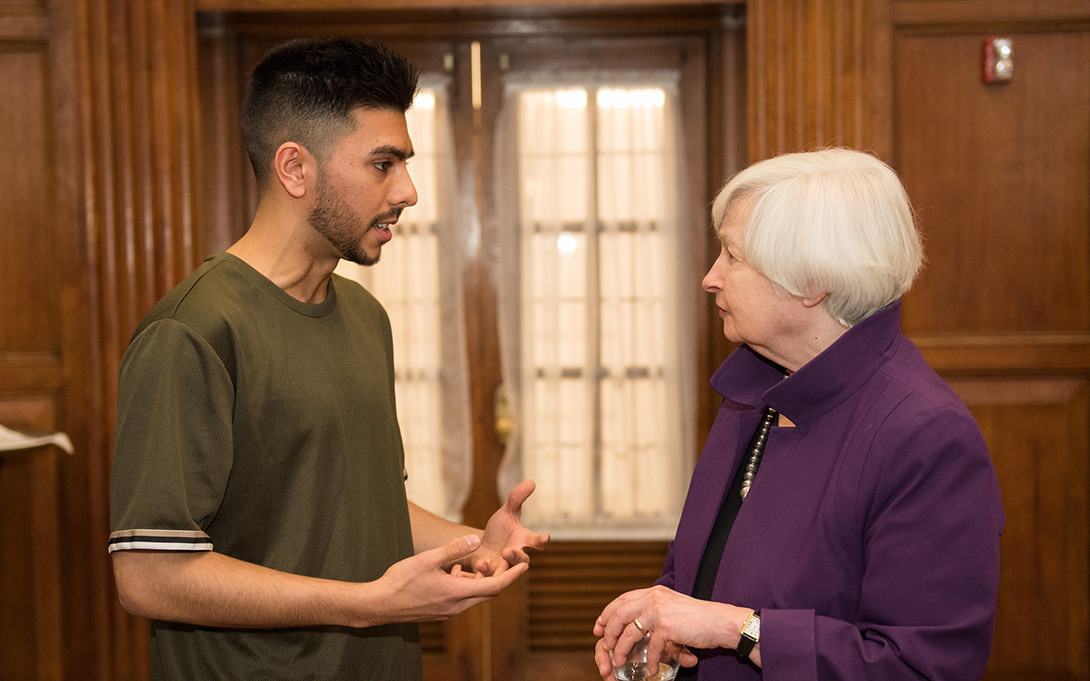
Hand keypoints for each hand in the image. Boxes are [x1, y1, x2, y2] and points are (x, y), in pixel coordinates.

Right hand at [374, 534, 527, 623]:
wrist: (379, 605)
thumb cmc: (401, 581)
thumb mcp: (428, 559)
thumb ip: (454, 549)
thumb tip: (476, 540)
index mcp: (457, 593)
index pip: (495, 585)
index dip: (512, 575)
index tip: (526, 566)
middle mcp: (456, 606)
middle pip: (488, 591)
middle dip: (498, 576)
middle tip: (506, 560)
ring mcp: (448, 611)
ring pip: (473, 595)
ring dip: (477, 580)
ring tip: (468, 564)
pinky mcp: (440, 612)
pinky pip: (461, 598)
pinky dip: (463, 585)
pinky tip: (451, 572)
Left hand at [470, 479, 549, 574]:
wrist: (481, 545)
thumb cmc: (499, 529)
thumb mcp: (506, 511)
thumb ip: (517, 498)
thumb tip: (531, 481)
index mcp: (524, 540)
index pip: (537, 541)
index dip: (542, 540)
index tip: (545, 537)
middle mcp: (516, 556)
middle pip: (523, 561)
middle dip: (516, 557)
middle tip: (508, 551)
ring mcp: (504, 567)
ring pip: (505, 574)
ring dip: (498, 569)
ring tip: (486, 562)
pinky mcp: (489, 575)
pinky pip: (487, 578)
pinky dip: (482, 573)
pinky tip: (477, 565)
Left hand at [593, 585, 744, 675]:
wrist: (721, 622)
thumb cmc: (699, 619)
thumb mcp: (673, 607)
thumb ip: (655, 611)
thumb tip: (638, 624)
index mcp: (654, 592)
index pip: (623, 599)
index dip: (608, 612)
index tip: (599, 625)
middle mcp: (654, 598)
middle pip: (619, 613)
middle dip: (608, 631)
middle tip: (604, 644)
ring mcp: (659, 611)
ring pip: (629, 632)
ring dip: (621, 649)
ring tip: (618, 661)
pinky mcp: (667, 626)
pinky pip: (650, 647)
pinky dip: (650, 661)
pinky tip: (651, 669)